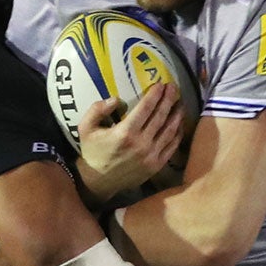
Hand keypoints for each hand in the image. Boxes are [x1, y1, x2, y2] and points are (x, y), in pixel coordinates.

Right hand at [78, 83, 184, 202]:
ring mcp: (151, 155)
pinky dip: (178, 133)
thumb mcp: (86, 127)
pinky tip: (180, 123)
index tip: (161, 84)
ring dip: (177, 114)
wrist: (99, 182)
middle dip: (168, 99)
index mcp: (125, 132)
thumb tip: (115, 99)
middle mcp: (141, 143)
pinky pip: (171, 146)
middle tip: (173, 88)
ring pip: (169, 130)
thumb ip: (97, 109)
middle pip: (160, 116)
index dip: (155, 95)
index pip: (146, 108)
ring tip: (180, 102)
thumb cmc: (92, 152)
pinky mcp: (156, 165)